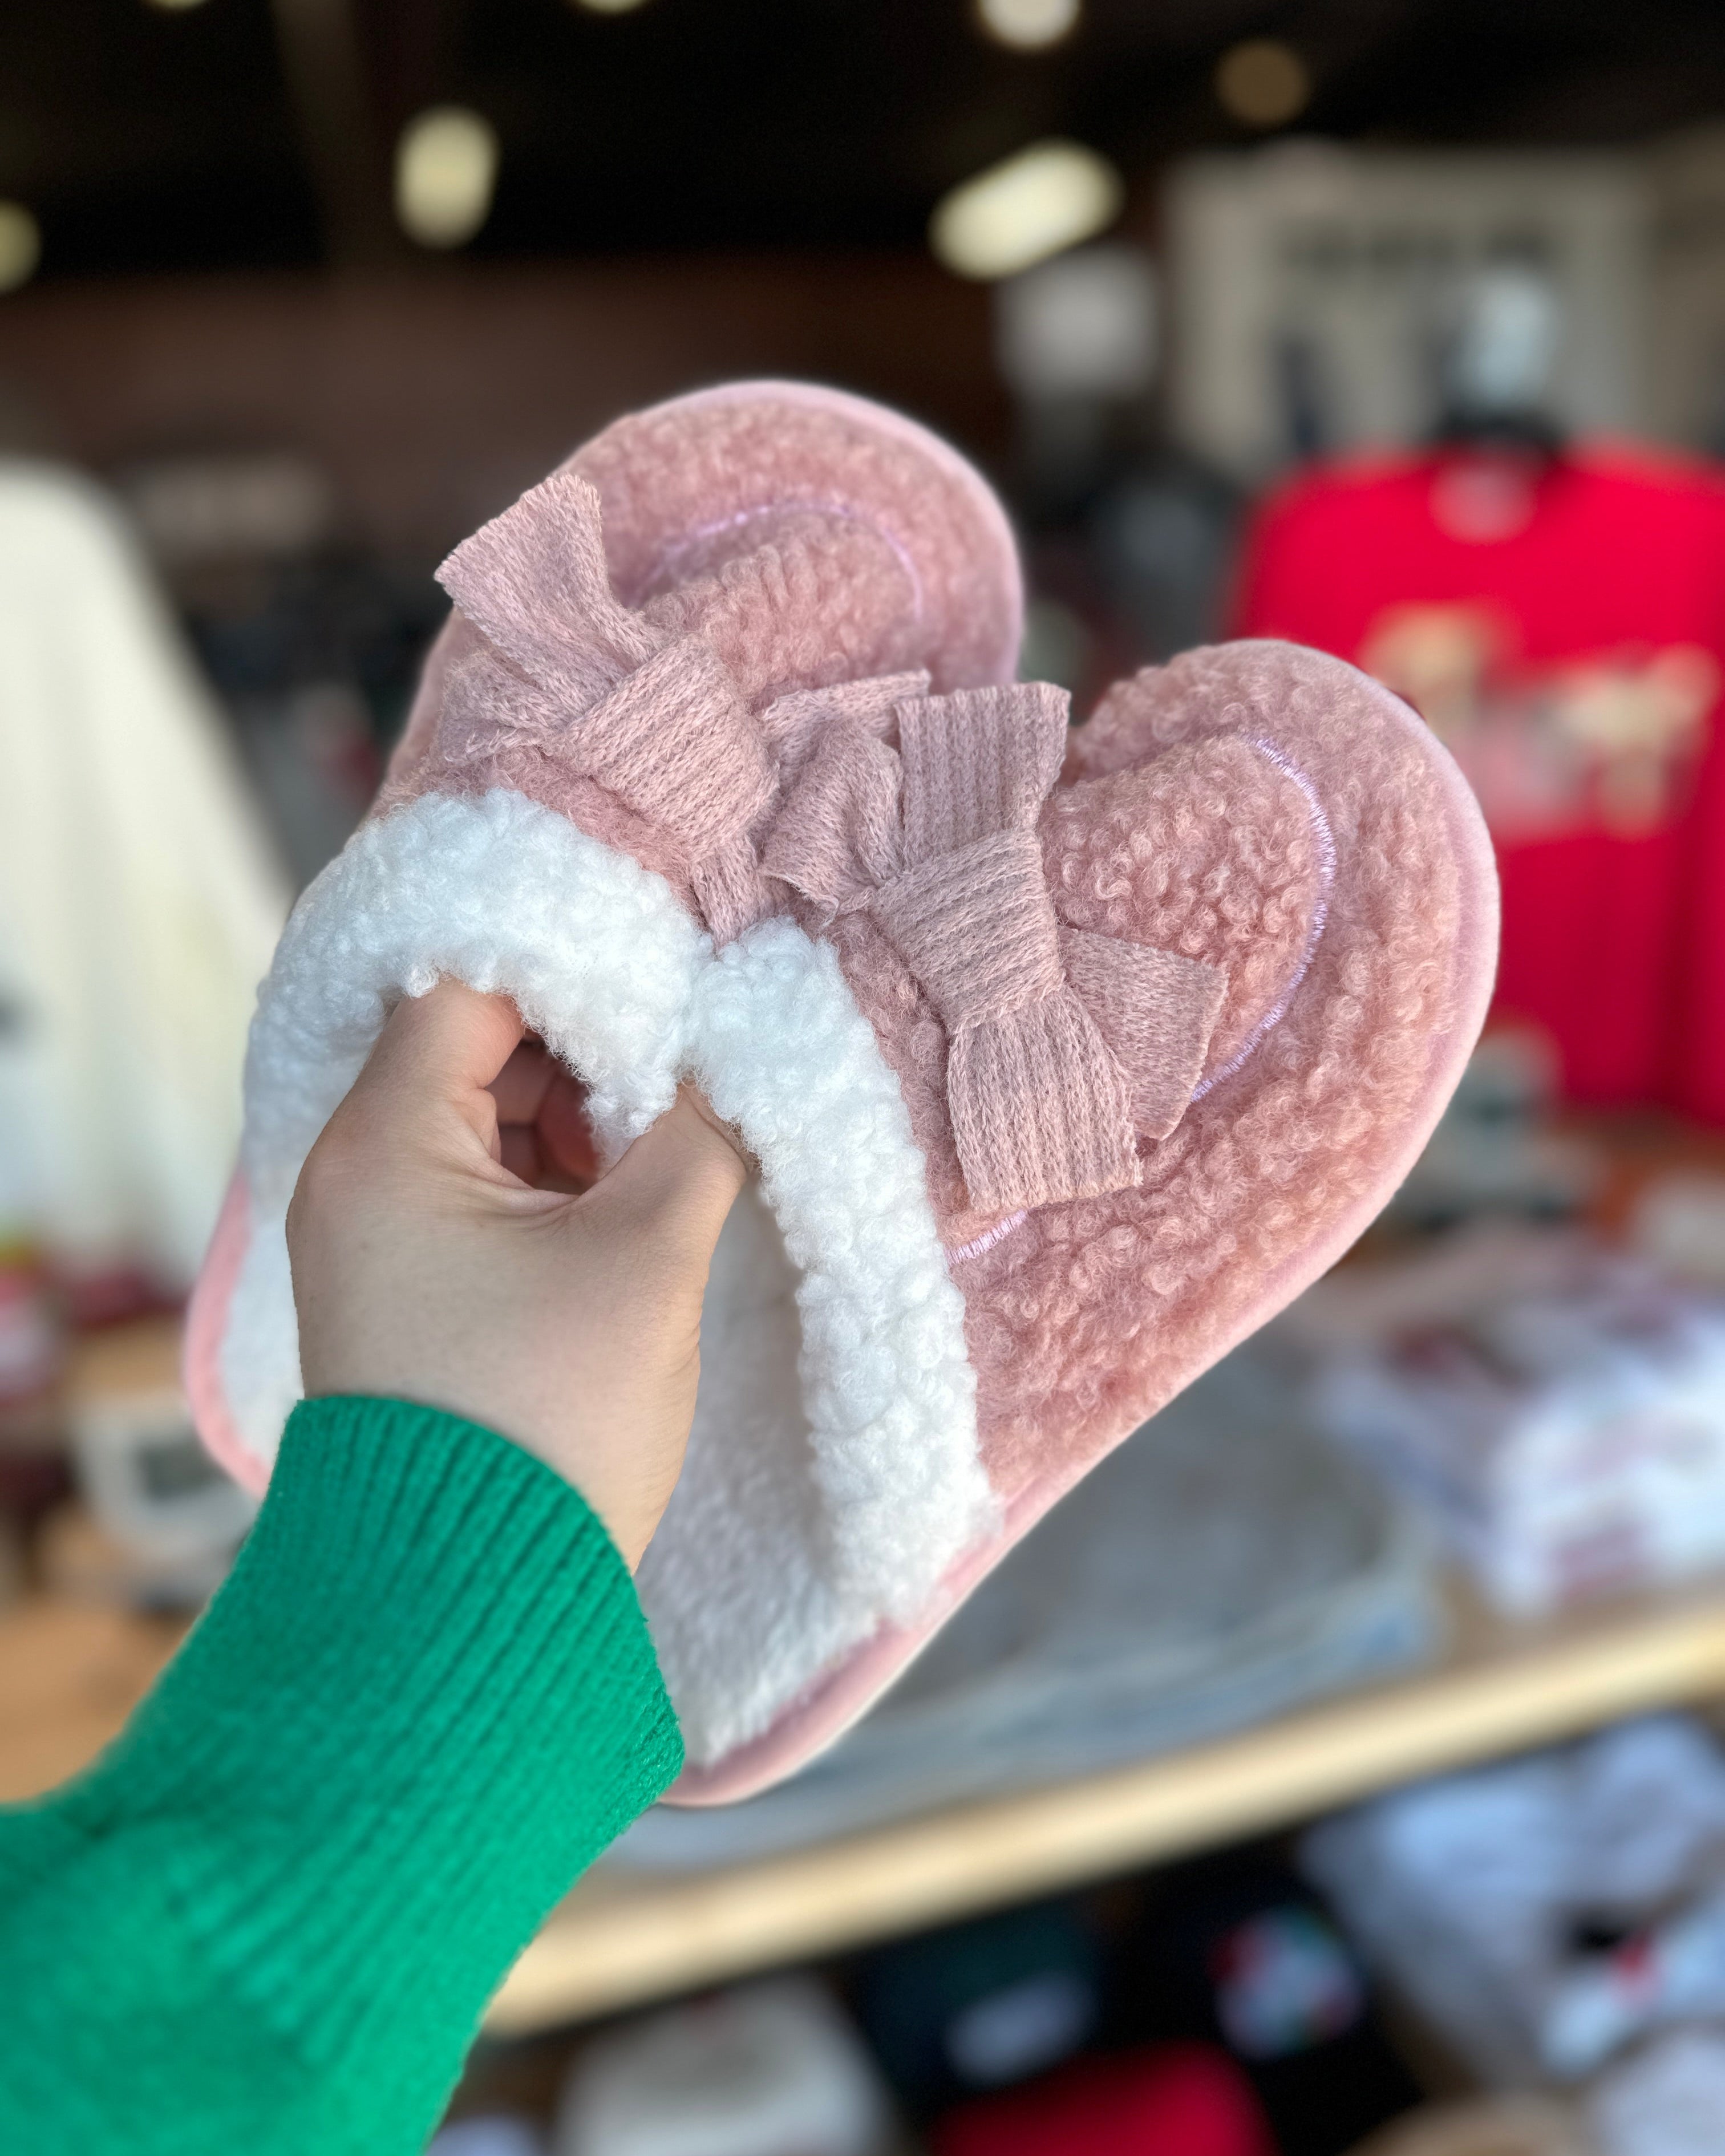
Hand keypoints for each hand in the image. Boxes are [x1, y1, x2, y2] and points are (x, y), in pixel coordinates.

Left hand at [286, 981, 747, 1566]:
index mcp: (382, 1147)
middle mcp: (355, 1177)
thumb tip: (744, 1046)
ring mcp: (377, 1235)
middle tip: (690, 1066)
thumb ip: (700, 1131)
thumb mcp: (646, 1261)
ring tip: (673, 1140)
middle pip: (475, 1045)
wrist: (471, 1606)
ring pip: (486, 1116)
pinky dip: (558, 1174)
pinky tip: (636, 1193)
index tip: (672, 978)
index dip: (576, 972)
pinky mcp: (412, 1286)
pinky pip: (484, 1185)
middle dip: (590, 1048)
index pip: (469, 988)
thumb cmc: (547, 1428)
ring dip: (582, 1115)